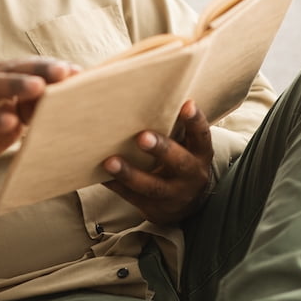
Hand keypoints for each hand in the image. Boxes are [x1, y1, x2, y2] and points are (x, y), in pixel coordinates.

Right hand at [0, 57, 76, 229]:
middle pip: (14, 70)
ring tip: (39, 87)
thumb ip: (33, 106)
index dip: (53, 68)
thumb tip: (68, 100)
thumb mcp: (13, 119)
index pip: (29, 66)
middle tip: (65, 72)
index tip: (81, 73)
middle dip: (40, 70)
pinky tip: (12, 122)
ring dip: (17, 85)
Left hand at [101, 99, 214, 225]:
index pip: (201, 135)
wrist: (184, 203)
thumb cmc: (177, 159)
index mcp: (199, 153)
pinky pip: (132, 198)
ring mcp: (174, 194)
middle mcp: (191, 174)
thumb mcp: (184, 144)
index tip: (186, 104)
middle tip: (142, 136)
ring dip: (130, 174)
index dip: (195, 120)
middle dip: (161, 149)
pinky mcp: (154, 208)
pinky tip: (99, 175)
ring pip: (152, 186)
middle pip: (179, 162)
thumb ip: (170, 124)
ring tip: (110, 161)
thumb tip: (137, 92)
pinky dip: (115, 186)